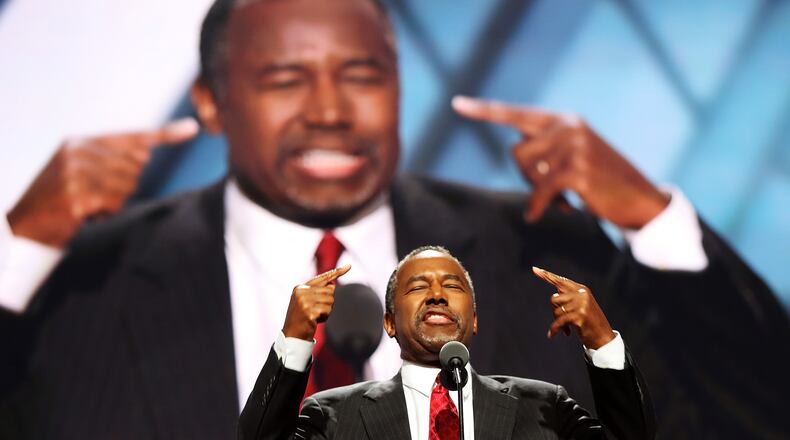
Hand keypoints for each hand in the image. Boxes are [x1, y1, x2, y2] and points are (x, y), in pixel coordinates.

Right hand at [6, 118, 199, 247]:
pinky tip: (85, 214)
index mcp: (80, 142)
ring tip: (87, 205)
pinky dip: (105, 212)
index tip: (191, 129)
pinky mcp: (75, 194)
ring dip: (113, 202)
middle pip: (135, 166)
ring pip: (127, 185)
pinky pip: (114, 201)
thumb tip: (144, 155)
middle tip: (95, 196)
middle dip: (122, 187)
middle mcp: (77, 151)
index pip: (131, 136)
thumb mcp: (81, 174)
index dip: (165, 134)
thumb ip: (111, 162)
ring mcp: (75, 172)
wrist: (24, 228)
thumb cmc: (58, 203)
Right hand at [282, 264, 350, 340]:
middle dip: (328, 303)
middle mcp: (302, 292)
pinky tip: (315, 321)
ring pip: (330, 301)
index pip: (322, 278)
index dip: (337, 272)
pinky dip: (325, 317)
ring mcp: (304, 301)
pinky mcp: (309, 312)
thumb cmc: (302, 318)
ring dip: (327, 311)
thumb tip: (333, 284)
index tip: (349, 266)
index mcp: (301, 287)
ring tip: (315, 316)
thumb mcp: (306, 301)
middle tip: (316, 311)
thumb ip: (318, 291)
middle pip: (330, 291)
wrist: (292, 335)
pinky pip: (327, 311)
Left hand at [452, 96, 668, 228]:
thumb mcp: (573, 155)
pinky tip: (547, 214)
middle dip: (526, 176)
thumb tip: (518, 153)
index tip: (456, 104)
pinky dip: (540, 206)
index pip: (516, 113)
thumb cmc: (601, 181)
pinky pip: (541, 191)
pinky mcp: (577, 171)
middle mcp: (567, 126)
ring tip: (560, 199)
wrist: (639, 198)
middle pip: (517, 153)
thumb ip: (546, 148)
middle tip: (548, 190)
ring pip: (528, 172)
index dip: (484, 111)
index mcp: (563, 120)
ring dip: (538, 191)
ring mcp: (574, 147)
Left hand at [532, 266, 613, 348]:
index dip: (546, 275)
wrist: (603, 337)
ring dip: (558, 322)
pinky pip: (559, 321)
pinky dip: (554, 329)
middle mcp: (581, 294)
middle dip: (554, 311)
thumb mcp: (580, 307)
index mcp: (581, 289)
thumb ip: (569, 299)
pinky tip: (552, 335)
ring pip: (556, 311)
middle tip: (562, 321)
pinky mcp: (580, 315)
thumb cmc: (589, 323)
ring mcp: (582, 304)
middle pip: (554, 299)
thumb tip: (554, 296)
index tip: (534, 269)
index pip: (560, 281)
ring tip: (566, 328)